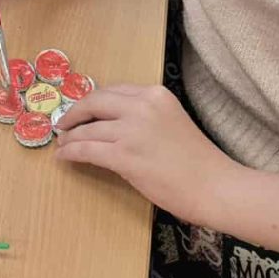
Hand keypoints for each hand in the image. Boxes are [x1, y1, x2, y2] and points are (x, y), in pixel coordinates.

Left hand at [55, 84, 242, 226]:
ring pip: (88, 129)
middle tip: (64, 124)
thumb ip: (146, 116)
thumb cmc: (199, 161)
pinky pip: (87, 149)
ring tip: (63, 144)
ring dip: (70, 137)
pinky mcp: (124, 156)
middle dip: (75, 112)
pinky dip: (71, 152)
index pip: (114, 91)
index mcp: (155, 94)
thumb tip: (113, 123)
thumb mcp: (172, 122)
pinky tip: (64, 157)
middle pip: (95, 102)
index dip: (93, 101)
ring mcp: (132, 130)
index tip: (83, 110)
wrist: (216, 186)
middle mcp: (142, 106)